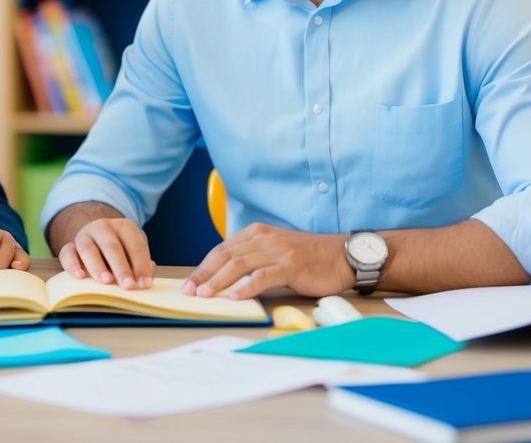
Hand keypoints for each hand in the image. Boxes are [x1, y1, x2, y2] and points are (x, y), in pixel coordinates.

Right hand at [58, 218, 154, 288]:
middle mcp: (103, 227)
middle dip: (122, 268)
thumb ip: (141, 263)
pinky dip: (72, 264)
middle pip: (112, 247)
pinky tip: (80, 276)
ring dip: (98, 266)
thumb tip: (145, 276)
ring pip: (88, 249)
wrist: (98, 238)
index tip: (146, 284)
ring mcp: (85, 235)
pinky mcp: (70, 246)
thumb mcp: (134, 251)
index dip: (141, 265)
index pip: (135, 245)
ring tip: (107, 281)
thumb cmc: (123, 250)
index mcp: (125, 226)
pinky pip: (67, 253)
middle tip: (129, 286)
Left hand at [181, 223, 353, 299]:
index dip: (203, 267)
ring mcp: (277, 250)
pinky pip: (263, 276)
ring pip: (240, 265)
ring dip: (219, 281)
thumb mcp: (275, 252)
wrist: (341, 256)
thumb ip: (252, 260)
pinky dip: (247, 287)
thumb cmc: (308, 259)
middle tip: (189, 291)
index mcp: (256, 233)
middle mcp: (264, 238)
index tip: (189, 284)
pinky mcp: (291, 265)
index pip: (221, 250)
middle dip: (204, 274)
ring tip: (205, 295)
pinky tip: (235, 297)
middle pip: (225, 256)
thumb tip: (224, 279)